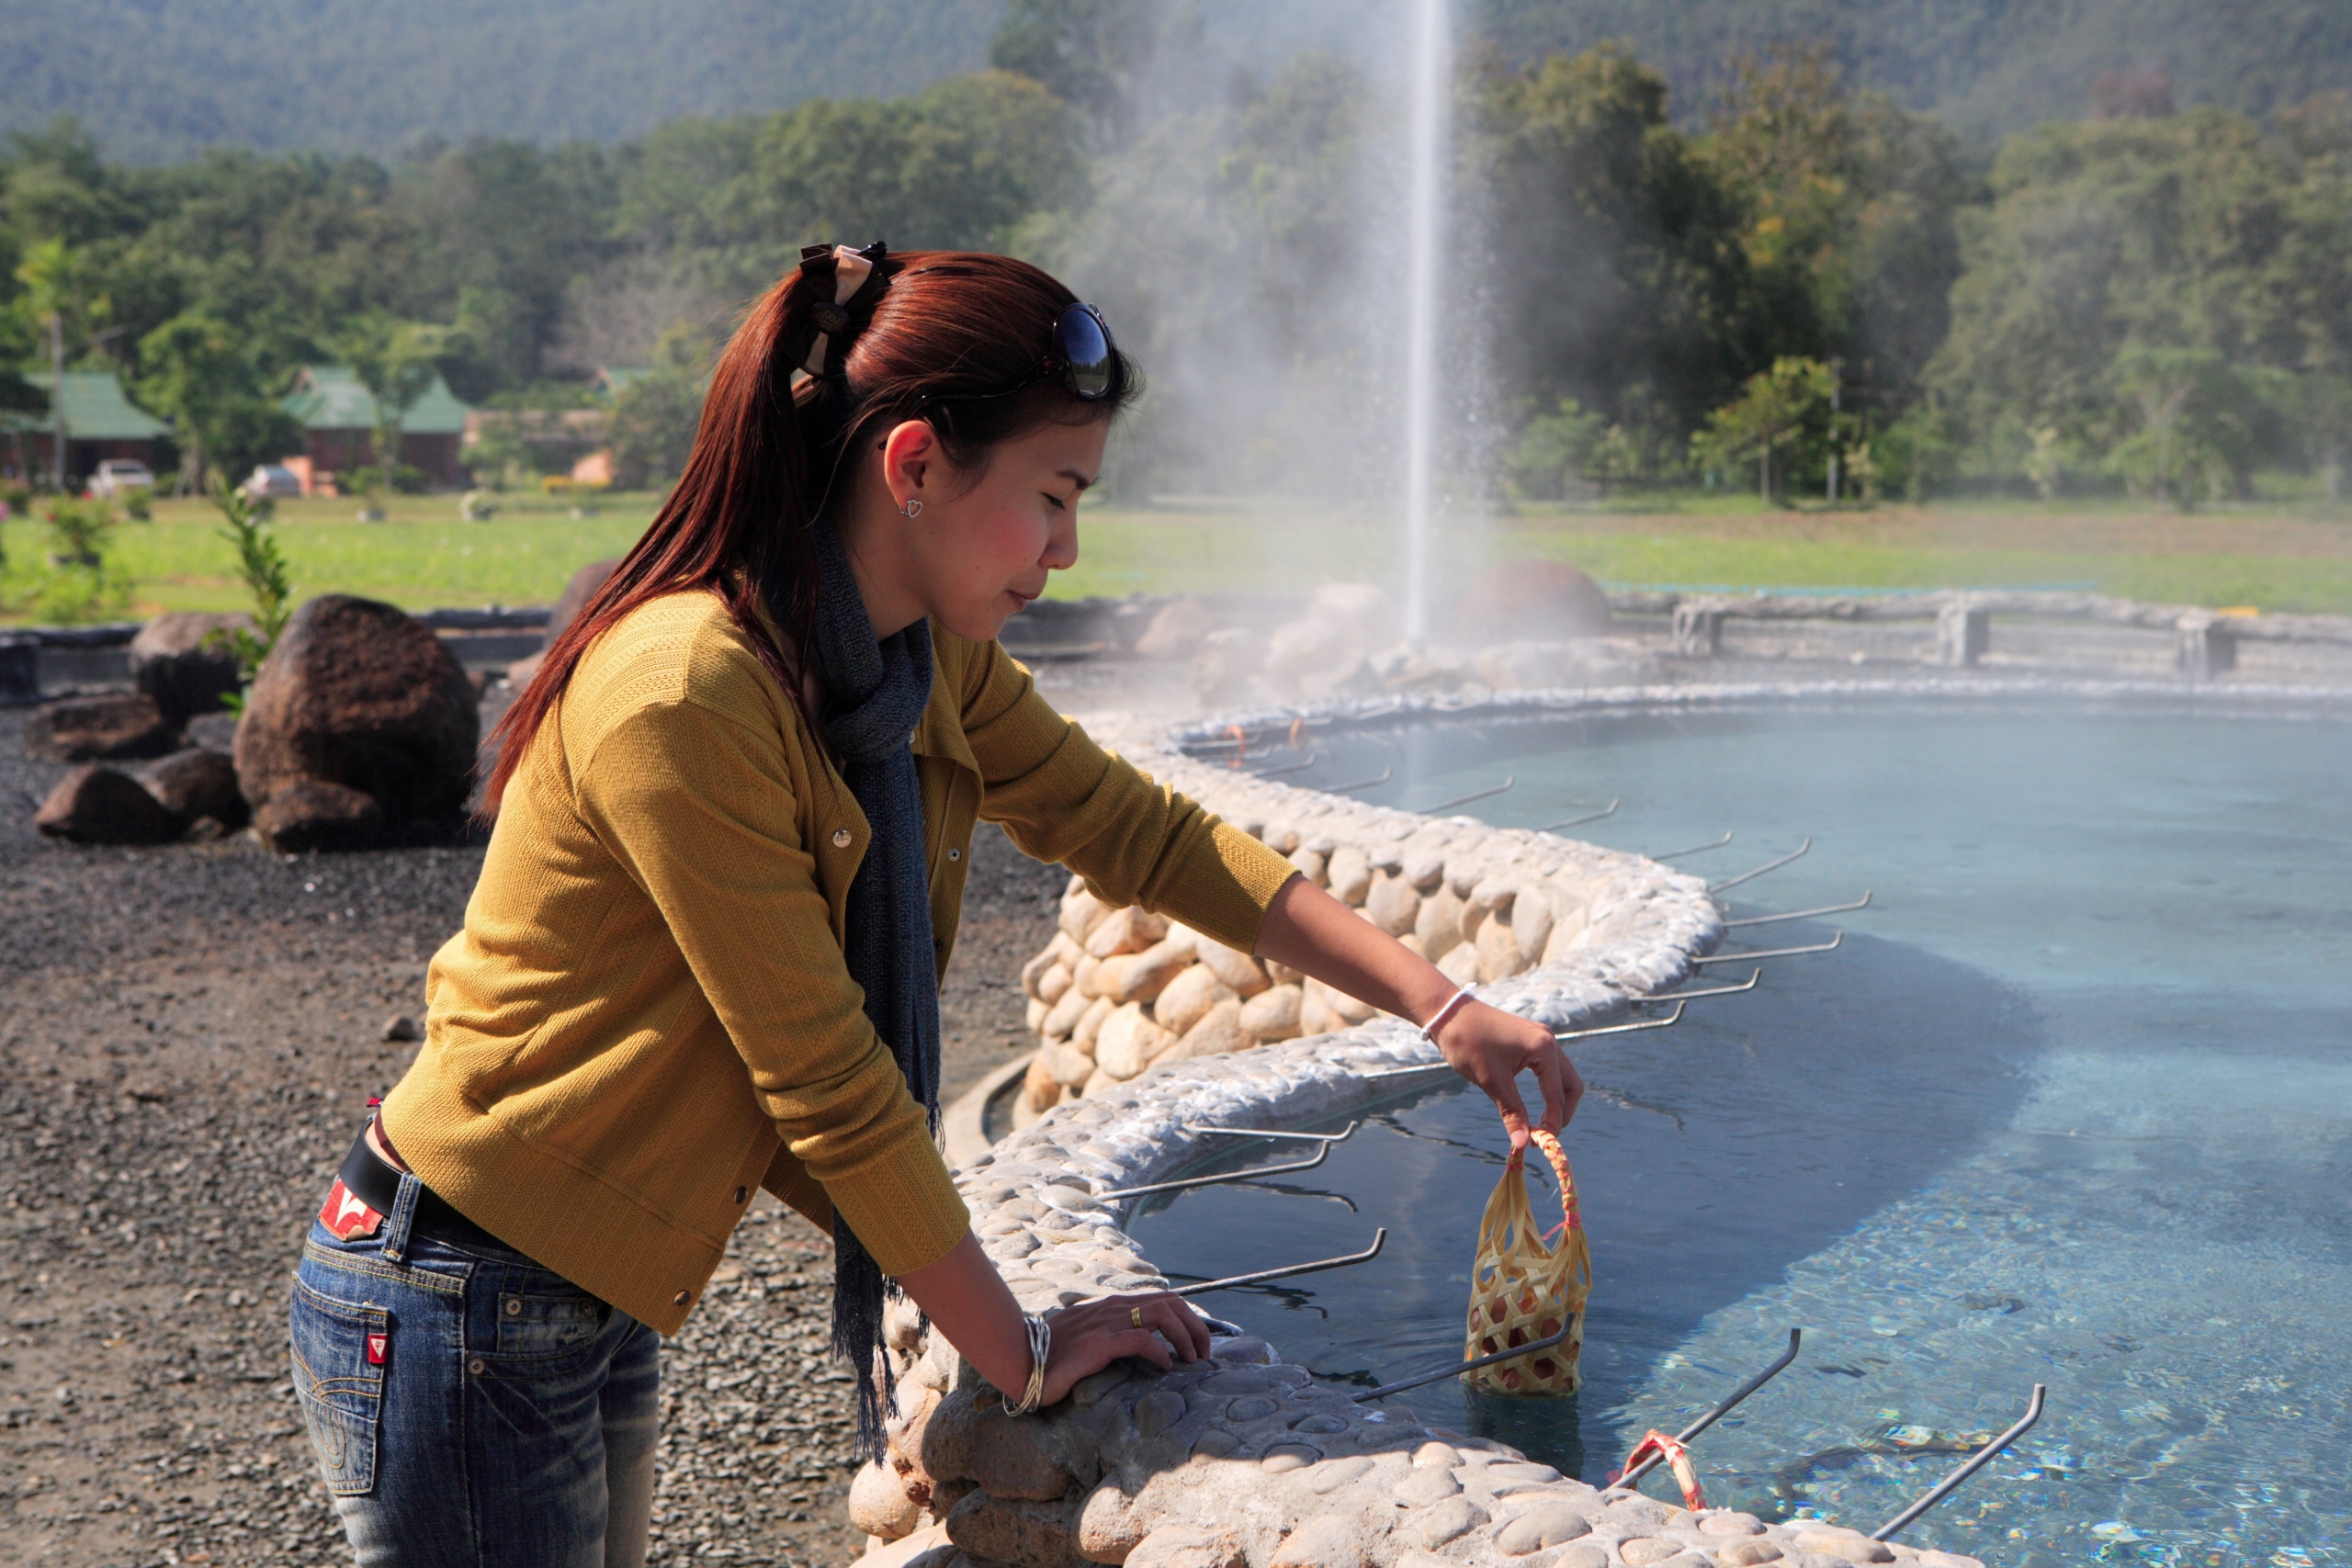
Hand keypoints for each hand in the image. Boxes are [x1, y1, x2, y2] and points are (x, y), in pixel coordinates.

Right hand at [1033, 1290, 1211, 1406]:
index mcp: (1110, 1306)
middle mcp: (1111, 1308)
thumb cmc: (1050, 1355)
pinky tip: (1166, 1366)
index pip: (1159, 1299)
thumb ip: (1108, 1335)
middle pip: (1169, 1302)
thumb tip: (1133, 1346)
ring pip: (1161, 1315)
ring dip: (1185, 1336)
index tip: (1197, 1341)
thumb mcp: (1085, 1339)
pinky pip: (1141, 1339)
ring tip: (1193, 1359)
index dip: (1185, 1317)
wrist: (1018, 1361)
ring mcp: (1105, 1323)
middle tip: (1205, 1352)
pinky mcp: (1099, 1343)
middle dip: (1195, 1325)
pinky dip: (1161, 1351)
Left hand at [1432, 998, 1582, 1152]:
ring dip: (1555, 1101)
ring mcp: (1541, 1037)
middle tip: (1544, 1135)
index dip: (1551, 1123)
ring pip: (1562, 1077)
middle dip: (1562, 1113)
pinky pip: (1548, 1068)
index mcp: (1544, 1048)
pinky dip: (1546, 1089)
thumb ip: (1511, 1112)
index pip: (1557, 1095)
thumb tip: (1523, 1144)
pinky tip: (1531, 1103)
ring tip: (1538, 1124)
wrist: (1447, 1012)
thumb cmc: (1467, 1042)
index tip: (1539, 1145)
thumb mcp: (1491, 1080)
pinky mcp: (1530, 1039)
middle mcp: (1549, 1040)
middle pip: (1571, 1085)